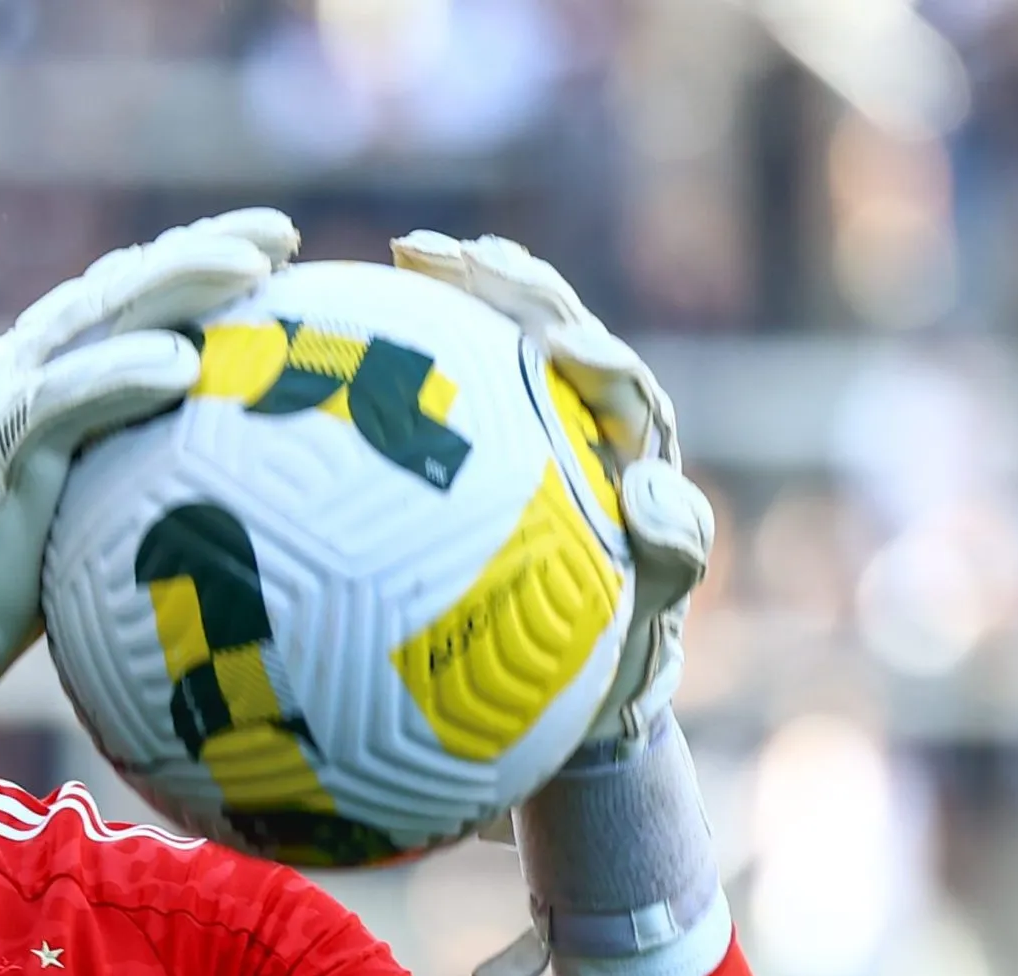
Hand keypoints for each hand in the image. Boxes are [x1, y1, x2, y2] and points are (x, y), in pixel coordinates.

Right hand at [0, 208, 301, 683]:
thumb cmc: (23, 579)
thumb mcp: (99, 509)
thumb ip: (147, 471)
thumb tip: (244, 484)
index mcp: (55, 367)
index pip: (134, 293)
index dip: (201, 256)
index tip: (280, 251)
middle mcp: (31, 363)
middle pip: (128, 282)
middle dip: (205, 246)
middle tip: (283, 233)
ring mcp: (12, 395)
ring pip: (104, 314)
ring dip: (177, 281)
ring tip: (250, 268)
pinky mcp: (2, 444)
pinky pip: (69, 398)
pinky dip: (123, 373)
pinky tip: (183, 364)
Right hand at [392, 231, 710, 750]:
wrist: (555, 680)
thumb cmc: (605, 653)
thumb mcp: (646, 614)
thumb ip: (669, 552)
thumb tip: (648, 492)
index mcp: (632, 449)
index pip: (619, 386)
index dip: (594, 357)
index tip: (559, 345)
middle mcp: (581, 417)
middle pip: (552, 329)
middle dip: (510, 287)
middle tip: (457, 258)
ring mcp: (522, 419)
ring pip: (495, 338)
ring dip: (457, 292)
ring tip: (410, 254)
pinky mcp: (466, 433)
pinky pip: (435, 377)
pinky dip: (403, 342)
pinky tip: (347, 325)